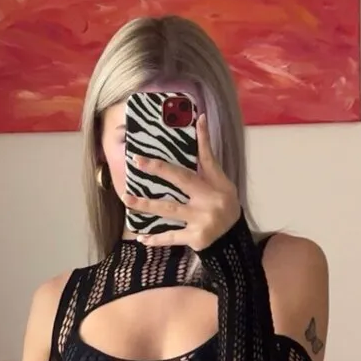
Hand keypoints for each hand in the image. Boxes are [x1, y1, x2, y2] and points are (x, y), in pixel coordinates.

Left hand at [121, 113, 241, 252]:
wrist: (233, 241)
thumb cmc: (223, 206)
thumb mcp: (221, 184)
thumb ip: (207, 162)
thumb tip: (200, 124)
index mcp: (216, 184)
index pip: (208, 157)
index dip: (203, 138)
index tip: (199, 119)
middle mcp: (209, 199)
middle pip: (182, 180)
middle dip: (158, 169)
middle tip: (137, 160)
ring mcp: (202, 219)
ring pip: (169, 209)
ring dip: (146, 204)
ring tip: (127, 199)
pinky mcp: (196, 237)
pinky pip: (171, 237)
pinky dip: (156, 239)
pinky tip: (141, 238)